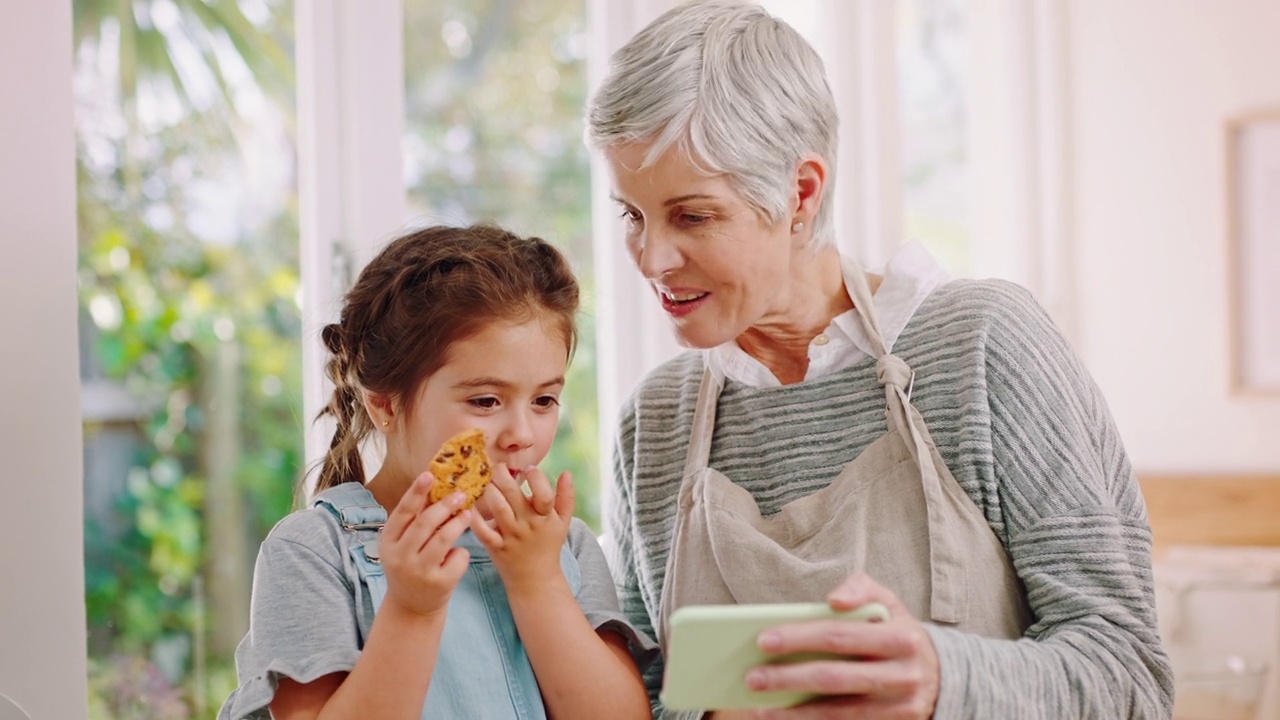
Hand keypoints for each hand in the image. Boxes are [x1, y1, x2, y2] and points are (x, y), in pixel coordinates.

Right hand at [379, 472, 471, 618]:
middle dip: (444, 505)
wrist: (411, 607)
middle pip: (425, 523)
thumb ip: (414, 521)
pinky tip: (458, 553)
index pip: (403, 512)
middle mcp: (400, 556)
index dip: (416, 492)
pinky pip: (457, 558)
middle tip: (460, 493)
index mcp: (388, 541)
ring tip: (468, 513)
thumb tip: (435, 485)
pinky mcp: (439, 584)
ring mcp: (419, 571)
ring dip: (458, 523)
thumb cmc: (411, 566)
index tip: (429, 474)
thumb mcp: (403, 545)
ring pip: (443, 539)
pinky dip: (461, 552)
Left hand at [469, 464, 573, 593]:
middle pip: (513, 495)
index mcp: (546, 517)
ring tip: (486, 481)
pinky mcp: (495, 547)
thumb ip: (567, 497)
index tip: (528, 468)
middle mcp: (528, 525)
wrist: (535, 579)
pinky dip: (474, 517)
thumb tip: (567, 472)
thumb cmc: (548, 545)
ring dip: (489, 490)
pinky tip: (470, 504)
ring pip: (497, 508)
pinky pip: (482, 530)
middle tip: (496, 467)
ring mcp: (511, 536)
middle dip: (502, 475)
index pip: (544, 494)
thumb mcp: (563, 522)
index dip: (535, 477)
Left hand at [742, 573, 939, 718]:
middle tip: (752, 677)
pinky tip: (785, 718)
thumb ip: (862, 589)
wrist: (939, 675)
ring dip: (793, 712)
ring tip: (759, 706)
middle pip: (834, 677)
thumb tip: (834, 599)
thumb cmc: (898, 632)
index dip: (799, 637)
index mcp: (900, 638)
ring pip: (837, 712)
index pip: (839, 635)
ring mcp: (898, 707)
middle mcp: (903, 675)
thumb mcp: (889, 602)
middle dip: (788, 678)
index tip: (763, 639)